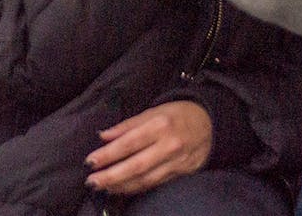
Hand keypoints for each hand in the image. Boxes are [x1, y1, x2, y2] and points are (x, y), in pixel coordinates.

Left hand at [84, 101, 212, 194]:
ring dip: (121, 186)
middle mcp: (168, 145)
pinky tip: (123, 189)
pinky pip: (155, 184)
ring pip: (145, 179)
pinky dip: (137, 187)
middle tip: (92, 181)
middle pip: (135, 165)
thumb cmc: (178, 114)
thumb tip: (103, 136)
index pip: (128, 143)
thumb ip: (127, 125)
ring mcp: (176, 162)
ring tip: (104, 187)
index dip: (108, 154)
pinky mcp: (181, 174)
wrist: (211, 124)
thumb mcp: (154, 111)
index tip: (90, 161)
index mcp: (159, 125)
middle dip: (111, 176)